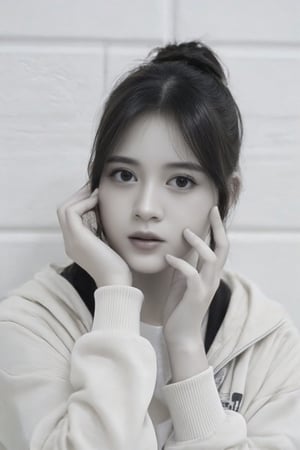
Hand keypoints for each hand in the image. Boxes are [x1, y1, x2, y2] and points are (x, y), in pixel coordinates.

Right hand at [56, 183, 132, 286]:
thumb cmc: (118, 267)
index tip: (97, 195)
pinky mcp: (77, 238)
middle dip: (79, 196)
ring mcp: (71, 240)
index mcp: (76, 244)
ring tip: (96, 191)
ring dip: (80, 196)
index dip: (82, 203)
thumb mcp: (109, 245)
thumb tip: (109, 216)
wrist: (117, 282)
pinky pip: (72, 212)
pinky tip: (98, 200)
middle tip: (94, 188)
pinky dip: (84, 202)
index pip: (71, 217)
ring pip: (65, 209)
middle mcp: (69, 242)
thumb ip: (104, 232)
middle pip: (64, 210)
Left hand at [162, 206, 228, 348]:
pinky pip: (192, 275)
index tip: (212, 212)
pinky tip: (168, 257)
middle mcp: (212, 279)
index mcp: (210, 275)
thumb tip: (179, 251)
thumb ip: (184, 268)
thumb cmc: (180, 309)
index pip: (219, 247)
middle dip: (218, 228)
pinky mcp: (196, 296)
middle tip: (212, 211)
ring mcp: (206, 287)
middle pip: (223, 248)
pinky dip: (181, 263)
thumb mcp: (182, 283)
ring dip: (200, 244)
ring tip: (185, 232)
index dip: (217, 229)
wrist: (180, 336)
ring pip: (212, 259)